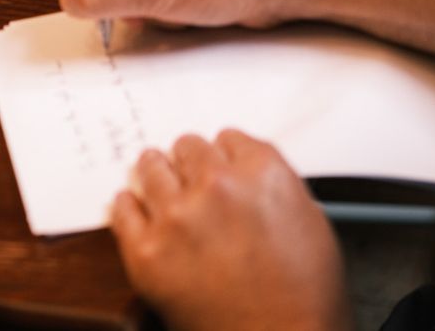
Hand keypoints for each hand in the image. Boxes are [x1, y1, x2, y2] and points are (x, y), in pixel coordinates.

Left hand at [112, 130, 349, 330]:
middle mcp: (217, 185)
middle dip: (189, 163)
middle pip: (187, 147)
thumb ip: (272, 186)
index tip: (217, 165)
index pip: (227, 138)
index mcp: (263, 173)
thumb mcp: (311, 223)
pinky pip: (122, 207)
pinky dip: (129, 208)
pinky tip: (136, 211)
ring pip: (151, 167)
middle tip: (188, 178)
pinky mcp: (146, 249)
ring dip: (157, 176)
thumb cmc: (304, 296)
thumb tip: (244, 175)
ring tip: (159, 186)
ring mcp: (177, 217)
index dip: (223, 155)